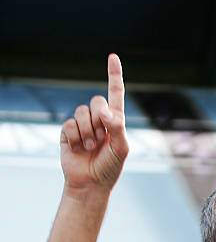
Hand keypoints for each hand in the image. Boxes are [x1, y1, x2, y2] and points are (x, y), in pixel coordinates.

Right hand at [60, 54, 128, 194]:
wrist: (91, 184)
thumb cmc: (111, 167)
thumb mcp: (122, 148)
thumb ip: (117, 127)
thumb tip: (105, 111)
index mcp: (116, 121)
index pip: (115, 94)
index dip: (114, 75)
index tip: (113, 57)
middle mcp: (99, 119)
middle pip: (97, 101)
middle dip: (100, 118)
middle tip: (102, 138)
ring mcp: (83, 125)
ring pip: (82, 112)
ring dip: (88, 131)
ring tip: (92, 147)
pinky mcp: (68, 133)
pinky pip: (69, 124)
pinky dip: (76, 137)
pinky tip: (79, 149)